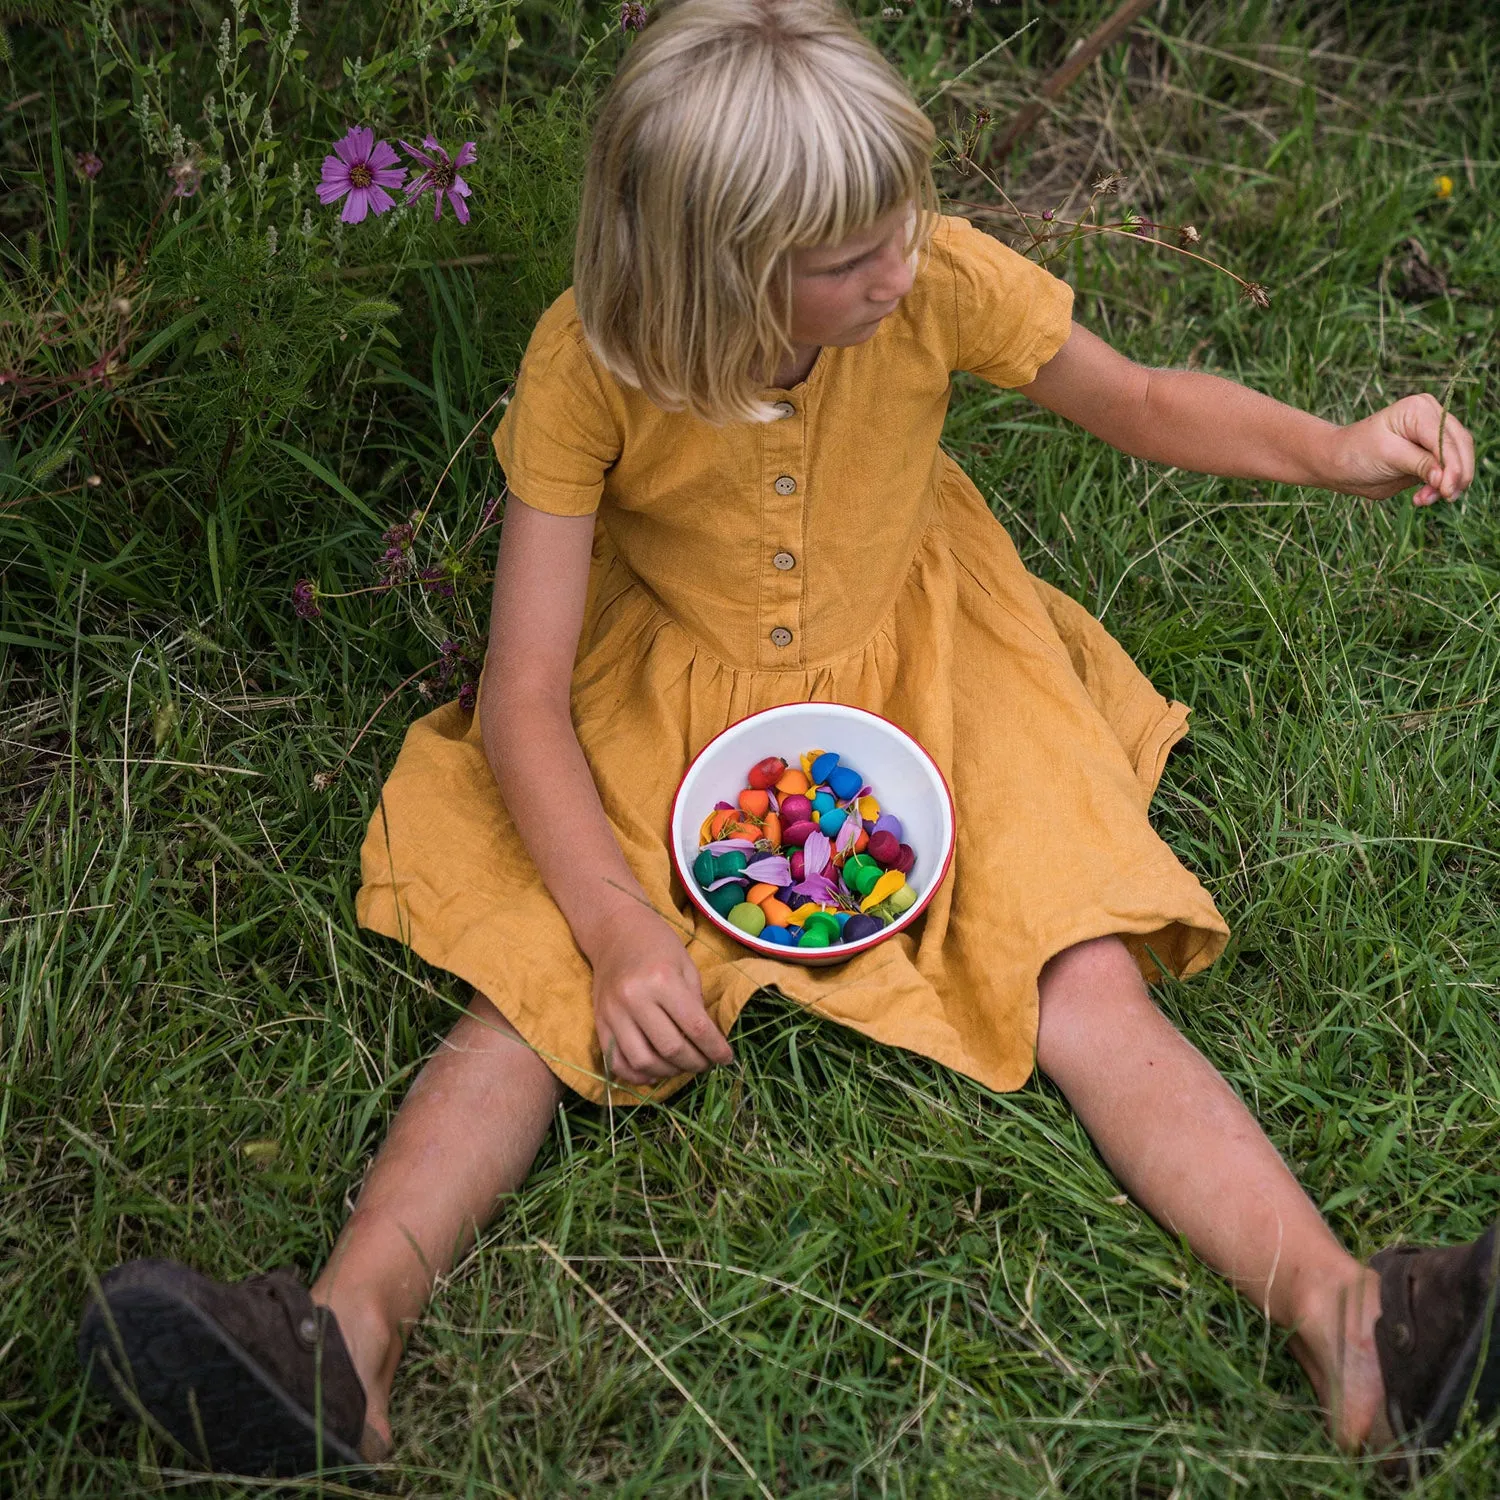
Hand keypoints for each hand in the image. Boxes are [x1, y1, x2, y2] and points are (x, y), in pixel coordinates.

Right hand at [590, 913, 733, 1086]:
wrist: (614, 931)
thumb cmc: (657, 945)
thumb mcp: (686, 966)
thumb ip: (696, 1003)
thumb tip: (707, 1041)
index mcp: (662, 980)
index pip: (695, 1027)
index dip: (715, 1049)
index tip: (726, 1058)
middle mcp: (635, 999)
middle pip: (670, 1048)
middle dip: (695, 1063)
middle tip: (706, 1063)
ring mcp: (613, 1013)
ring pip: (643, 1061)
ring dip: (669, 1072)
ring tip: (682, 1066)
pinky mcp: (600, 1022)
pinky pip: (616, 1062)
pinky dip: (637, 1075)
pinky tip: (655, 1072)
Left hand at [1329, 393, 1474, 505]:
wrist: (1338, 464)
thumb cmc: (1356, 454)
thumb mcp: (1388, 456)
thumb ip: (1419, 464)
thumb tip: (1446, 477)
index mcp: (1419, 409)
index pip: (1446, 438)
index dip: (1452, 465)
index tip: (1448, 490)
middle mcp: (1431, 417)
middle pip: (1460, 447)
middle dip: (1456, 475)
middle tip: (1446, 497)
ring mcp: (1432, 435)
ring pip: (1459, 460)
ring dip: (1450, 483)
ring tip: (1424, 500)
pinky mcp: (1430, 454)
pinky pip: (1447, 471)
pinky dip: (1441, 486)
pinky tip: (1423, 498)